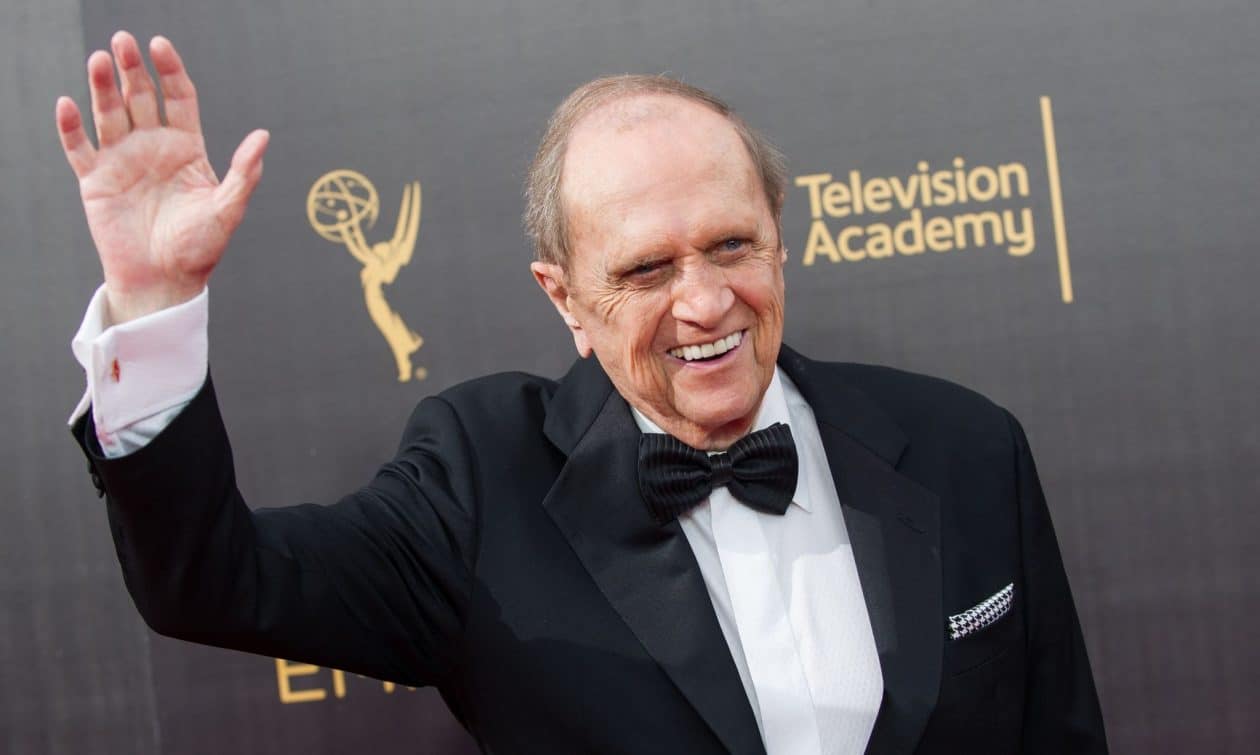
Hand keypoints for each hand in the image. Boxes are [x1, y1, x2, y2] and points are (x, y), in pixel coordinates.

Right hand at [56, 31, 268, 322]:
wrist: (165, 281)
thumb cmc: (200, 248)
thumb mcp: (227, 209)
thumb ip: (243, 173)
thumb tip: (263, 137)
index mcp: (186, 148)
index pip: (178, 98)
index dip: (170, 70)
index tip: (160, 46)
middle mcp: (153, 147)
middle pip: (140, 97)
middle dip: (132, 69)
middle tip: (123, 41)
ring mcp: (123, 161)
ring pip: (109, 113)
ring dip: (102, 86)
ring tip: (99, 60)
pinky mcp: (96, 181)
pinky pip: (79, 147)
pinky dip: (71, 127)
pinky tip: (69, 104)